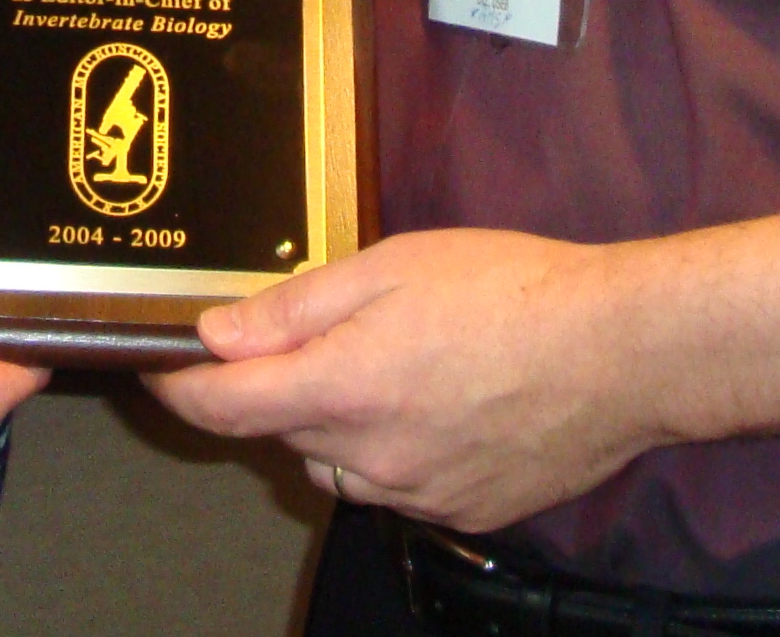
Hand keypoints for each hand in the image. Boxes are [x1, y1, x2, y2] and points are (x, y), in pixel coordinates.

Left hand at [141, 228, 666, 530]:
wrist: (621, 352)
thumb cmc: (512, 289)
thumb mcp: (393, 266)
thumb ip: (298, 307)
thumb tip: (217, 335)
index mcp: (345, 388)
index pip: (224, 407)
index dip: (177, 387)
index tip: (158, 366)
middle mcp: (372, 457)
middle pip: (283, 434)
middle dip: (278, 390)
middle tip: (318, 336)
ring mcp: (419, 494)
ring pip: (339, 467)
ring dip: (334, 425)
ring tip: (390, 364)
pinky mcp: (463, 513)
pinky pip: (396, 486)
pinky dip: (393, 451)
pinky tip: (438, 402)